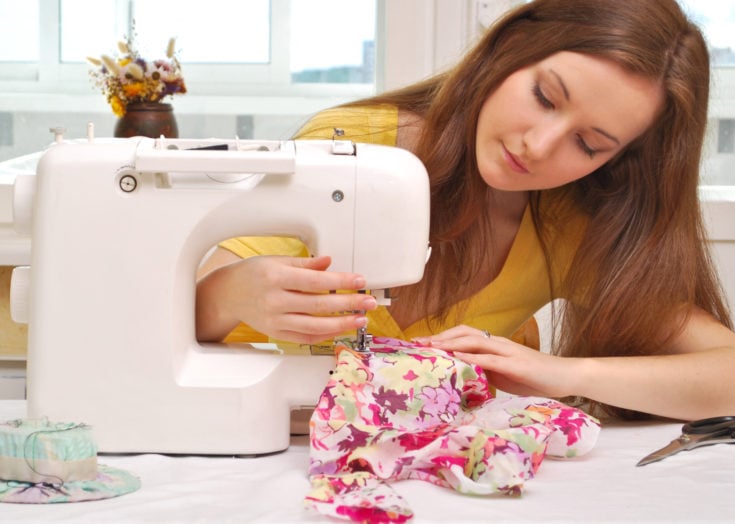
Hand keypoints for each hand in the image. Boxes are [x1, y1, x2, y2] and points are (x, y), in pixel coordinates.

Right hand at [196, 254, 377, 343]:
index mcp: (276, 278)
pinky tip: (339, 329)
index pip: (316, 281)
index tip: (359, 281)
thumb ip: (305, 264)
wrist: (228, 294)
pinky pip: (304, 337)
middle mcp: (275, 301)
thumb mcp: (277, 261)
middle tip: (368, 302)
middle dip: (348, 304)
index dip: (341, 282)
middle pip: (319, 305)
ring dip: (341, 324)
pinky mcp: (276, 333)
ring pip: (314, 326)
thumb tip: (329, 262)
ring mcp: (275, 320)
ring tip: (359, 319)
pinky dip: (324, 335)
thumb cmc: (252, 274)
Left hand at [415, 325, 579, 397]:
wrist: (565, 377)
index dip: (443, 337)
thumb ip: (486, 372)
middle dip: (440, 337)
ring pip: (474, 341)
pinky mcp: (517, 364)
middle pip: (464, 333)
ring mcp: (508, 352)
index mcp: (495, 346)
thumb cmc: (535, 377)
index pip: (464, 335)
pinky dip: (472, 356)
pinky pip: (491, 358)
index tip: (422, 344)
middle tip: (417, 343)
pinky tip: (458, 356)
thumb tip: (465, 375)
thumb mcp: (504, 375)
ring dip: (451, 342)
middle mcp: (499, 343)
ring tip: (431, 346)